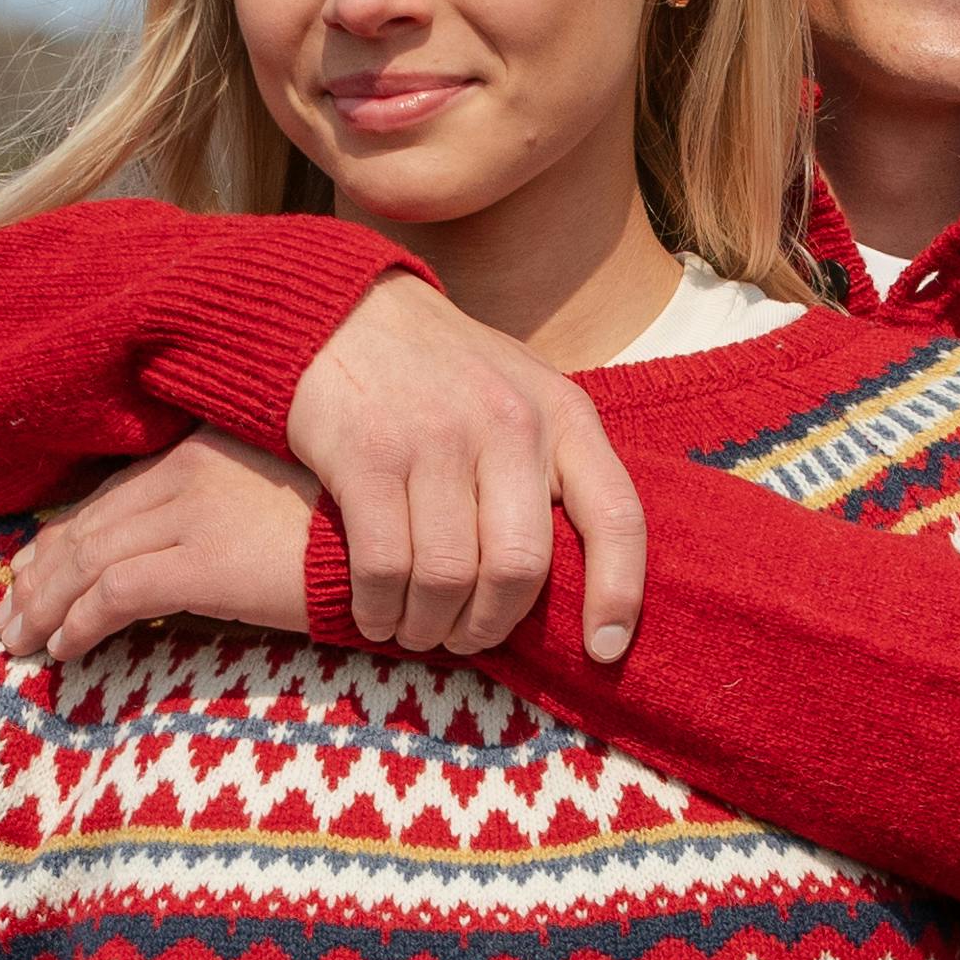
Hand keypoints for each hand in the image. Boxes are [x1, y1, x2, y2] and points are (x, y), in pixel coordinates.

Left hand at [1, 435, 335, 668]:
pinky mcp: (204, 562)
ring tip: (18, 641)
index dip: (69, 534)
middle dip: (41, 573)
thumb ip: (249, 508)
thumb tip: (223, 545)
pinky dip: (80, 621)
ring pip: (88, 557)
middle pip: (90, 522)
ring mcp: (193, 514)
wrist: (413, 539)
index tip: (37, 567)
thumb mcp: (299, 500)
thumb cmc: (368, 526)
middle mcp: (190, 472)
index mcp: (210, 449)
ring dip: (45, 605)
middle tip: (9, 613)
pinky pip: (116, 592)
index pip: (118, 492)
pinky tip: (64, 648)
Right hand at [284, 275, 647, 660]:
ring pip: (447, 577)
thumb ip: (553, 466)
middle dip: (492, 624)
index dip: (619, 593)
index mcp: (563, 414)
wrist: (340, 310)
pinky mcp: (367, 453)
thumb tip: (584, 573)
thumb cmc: (441, 371)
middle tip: (468, 637)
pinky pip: (385, 566)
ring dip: (429, 627)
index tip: (603, 649)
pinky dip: (380, 609)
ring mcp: (437, 437)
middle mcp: (510, 423)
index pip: (616, 516)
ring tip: (416, 630)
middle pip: (520, 568)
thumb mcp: (520, 392)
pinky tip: (374, 613)